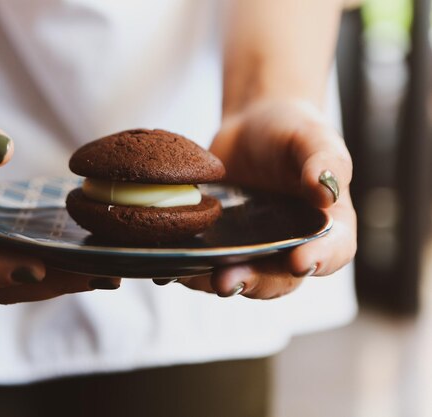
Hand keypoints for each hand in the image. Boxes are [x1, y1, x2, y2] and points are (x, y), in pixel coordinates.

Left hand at [179, 98, 355, 298]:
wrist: (250, 128)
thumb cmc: (291, 131)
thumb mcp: (312, 136)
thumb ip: (325, 159)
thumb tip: (326, 190)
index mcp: (327, 226)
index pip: (333, 252)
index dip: (320, 260)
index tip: (299, 261)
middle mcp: (290, 247)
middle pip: (279, 279)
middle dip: (254, 283)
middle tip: (227, 281)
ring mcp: (252, 250)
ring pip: (239, 277)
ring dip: (214, 281)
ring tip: (193, 277)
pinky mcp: (220, 244)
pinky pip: (206, 264)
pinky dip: (188, 269)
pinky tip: (169, 266)